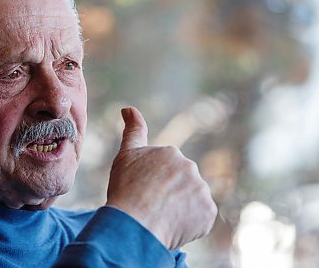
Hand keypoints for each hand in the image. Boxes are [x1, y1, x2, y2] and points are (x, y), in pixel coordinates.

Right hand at [106, 107, 216, 248]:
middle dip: (168, 195)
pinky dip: (188, 224)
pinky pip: (199, 218)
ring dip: (179, 209)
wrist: (135, 223)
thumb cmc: (126, 189)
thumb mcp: (125, 155)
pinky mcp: (208, 212)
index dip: (151, 184)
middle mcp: (190, 167)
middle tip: (149, 207)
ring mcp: (201, 189)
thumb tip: (128, 108)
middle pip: (179, 185)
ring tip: (160, 218)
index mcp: (170, 152)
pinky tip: (172, 226)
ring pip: (190, 201)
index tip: (142, 193)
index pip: (163, 171)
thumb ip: (132, 130)